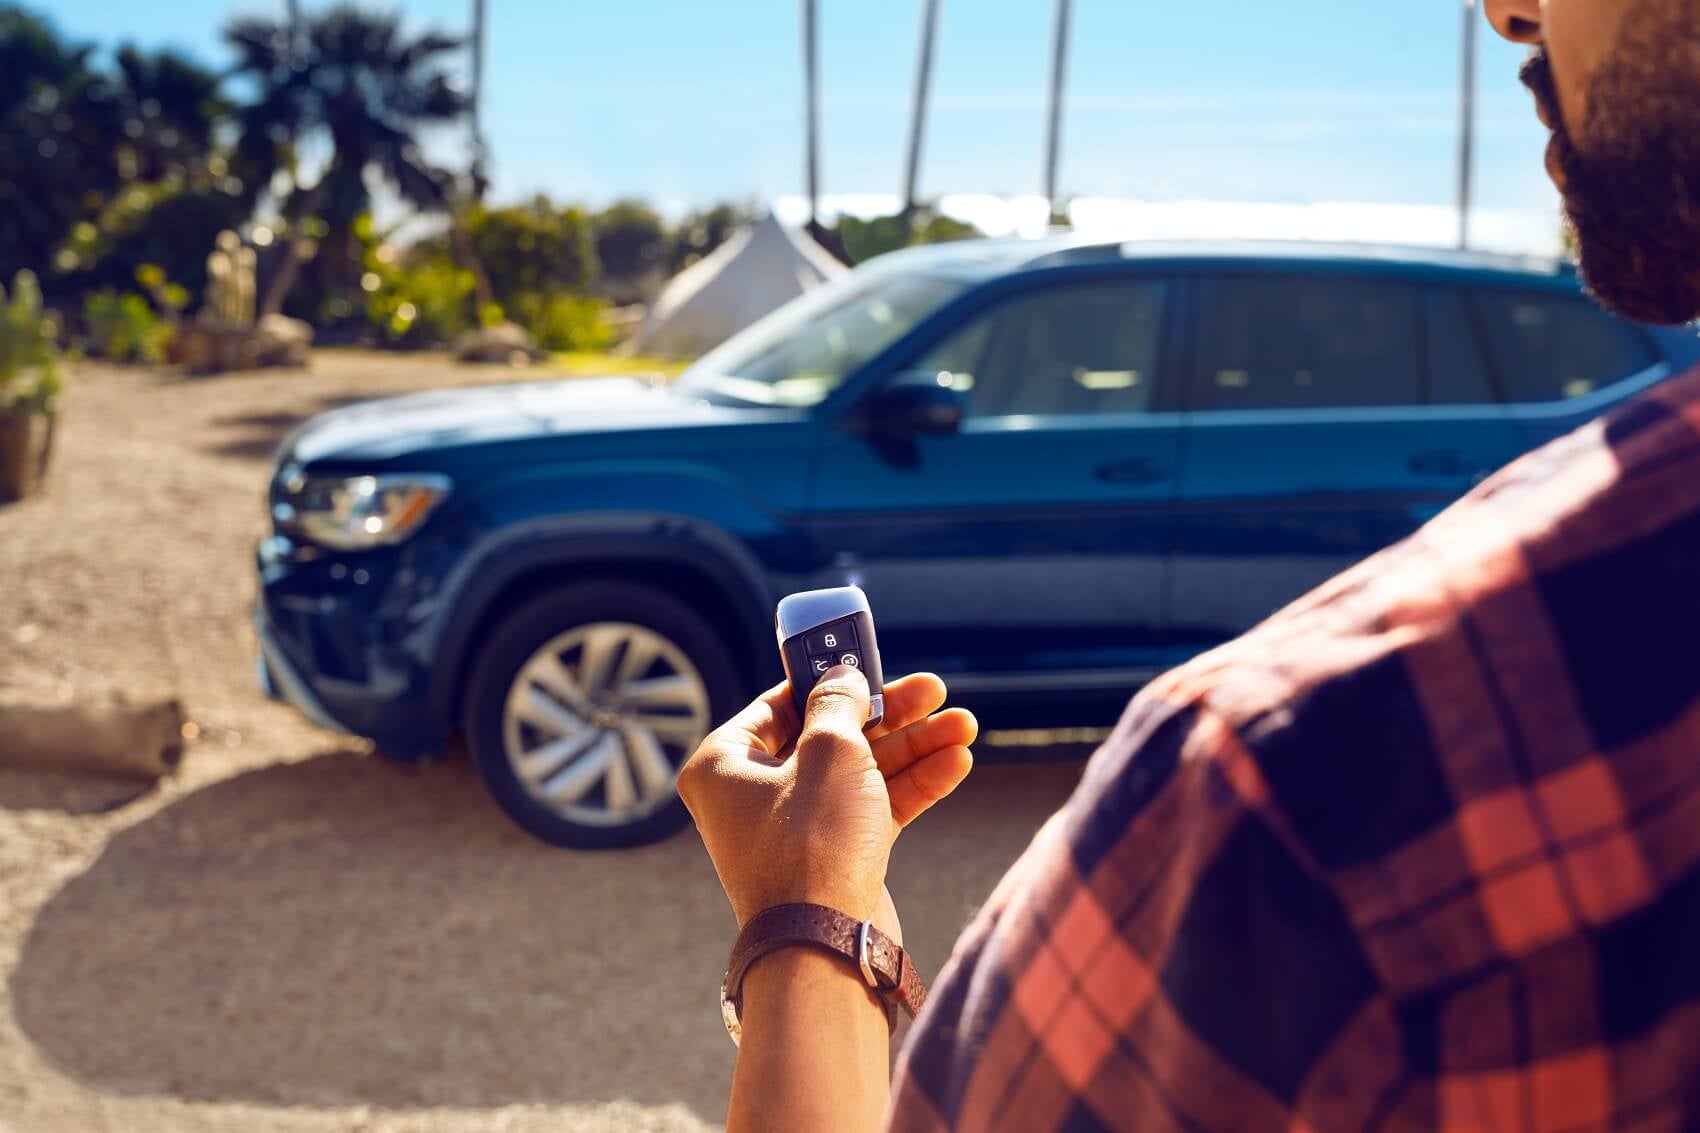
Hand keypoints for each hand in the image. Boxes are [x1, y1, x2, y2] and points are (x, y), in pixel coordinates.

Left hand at [678, 669, 976, 932]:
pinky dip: (912, 786)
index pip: (780, 704)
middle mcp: (752, 796)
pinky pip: (873, 808)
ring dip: (914, 748)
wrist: (827, 946)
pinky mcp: (832, 858)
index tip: (868, 662)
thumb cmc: (812, 843)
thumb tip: (842, 679)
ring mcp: (795, 830)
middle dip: (891, 715)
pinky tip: (956, 763)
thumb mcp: (830, 750)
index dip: (829, 680)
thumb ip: (839, 704)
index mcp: (724, 764)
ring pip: (860, 772)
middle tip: (935, 691)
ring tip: (965, 726)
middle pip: (830, 736)